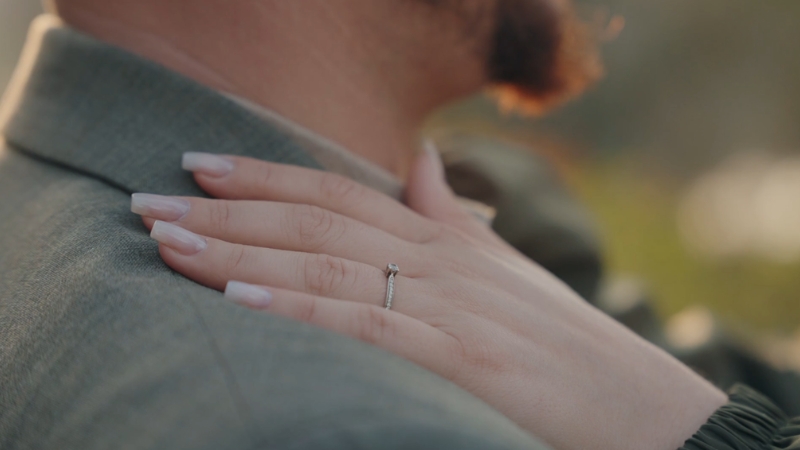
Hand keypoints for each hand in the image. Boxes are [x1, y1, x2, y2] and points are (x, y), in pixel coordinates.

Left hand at [131, 148, 725, 449]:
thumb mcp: (501, 268)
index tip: (199, 165)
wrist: (641, 403)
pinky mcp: (456, 355)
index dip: (265, 175)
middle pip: (315, 219)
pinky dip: (297, 308)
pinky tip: (238, 301)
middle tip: (148, 202)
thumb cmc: (563, 342)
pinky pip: (362, 323)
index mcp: (442, 237)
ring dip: (239, 253)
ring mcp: (446, 304)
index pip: (338, 190)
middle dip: (227, 210)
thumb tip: (416, 159)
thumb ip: (449, 216)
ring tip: (169, 243)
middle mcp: (437, 257)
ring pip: (325, 264)